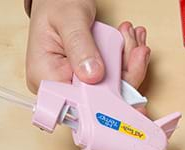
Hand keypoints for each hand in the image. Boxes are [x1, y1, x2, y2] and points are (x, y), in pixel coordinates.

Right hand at [26, 0, 149, 94]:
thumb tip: (94, 75)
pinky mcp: (92, 76)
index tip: (125, 90)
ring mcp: (79, 82)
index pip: (77, 102)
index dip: (104, 103)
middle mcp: (62, 84)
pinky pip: (115, 76)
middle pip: (101, 97)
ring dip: (130, 63)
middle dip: (125, 74)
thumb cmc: (56, 5)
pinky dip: (128, 59)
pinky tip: (133, 42)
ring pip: (113, 87)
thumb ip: (80, 46)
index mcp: (46, 76)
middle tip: (138, 49)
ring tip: (134, 37)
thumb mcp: (69, 20)